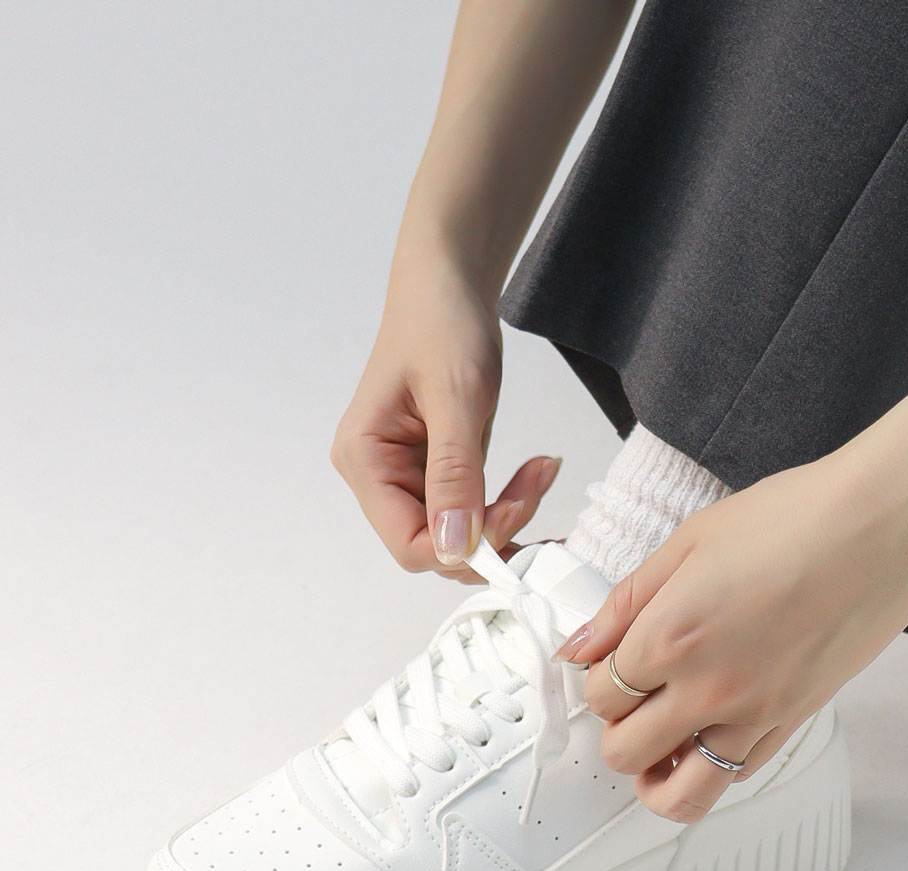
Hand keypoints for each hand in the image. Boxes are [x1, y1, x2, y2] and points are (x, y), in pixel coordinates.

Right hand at [331, 252, 560, 582]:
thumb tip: (456, 549)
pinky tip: (535, 474)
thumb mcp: (456, 397)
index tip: (516, 511)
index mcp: (364, 460)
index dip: (464, 547)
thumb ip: (454, 474)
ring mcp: (407, 476)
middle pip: (436, 546)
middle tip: (537, 485)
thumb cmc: (442, 324)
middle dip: (492, 531)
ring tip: (542, 473)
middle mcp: (378, 477)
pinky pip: (472, 511)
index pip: (409, 544)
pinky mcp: (436, 471)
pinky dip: (507, 504)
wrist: (448, 284)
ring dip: (507, 518)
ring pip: (459, 534)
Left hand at [552, 367, 907, 821]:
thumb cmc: (799, 518)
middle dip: (617, 728)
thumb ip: (627, 601)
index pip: (600, 693)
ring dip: (656, 776)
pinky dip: (712, 766)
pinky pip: (738, 775)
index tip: (607, 665)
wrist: (882, 524)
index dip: (596, 678)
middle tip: (630, 701)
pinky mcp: (794, 722)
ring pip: (681, 794)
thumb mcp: (689, 541)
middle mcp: (708, 688)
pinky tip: (711, 734)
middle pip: (624, 751)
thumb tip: (583, 642)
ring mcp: (755, 714)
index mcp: (670, 637)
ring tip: (658, 749)